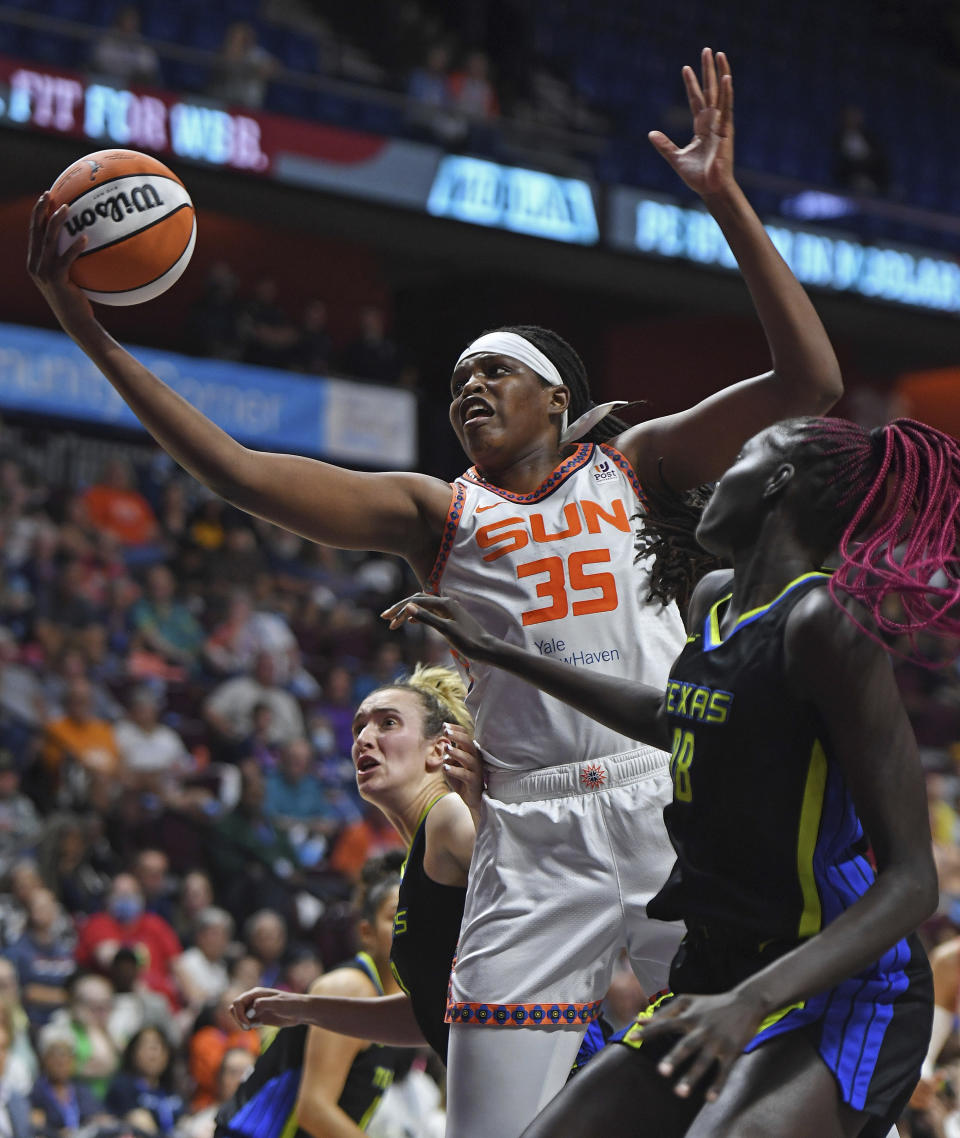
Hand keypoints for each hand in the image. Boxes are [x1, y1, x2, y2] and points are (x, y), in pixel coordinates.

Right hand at [26, 192, 95, 333]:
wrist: (75, 320)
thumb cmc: (76, 298)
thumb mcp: (69, 276)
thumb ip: (68, 259)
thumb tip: (84, 239)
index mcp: (35, 261)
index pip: (34, 232)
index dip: (38, 213)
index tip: (45, 197)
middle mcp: (35, 265)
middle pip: (36, 231)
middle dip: (41, 210)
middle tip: (49, 194)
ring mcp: (43, 273)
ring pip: (48, 241)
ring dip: (57, 222)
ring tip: (66, 208)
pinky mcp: (56, 280)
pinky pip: (65, 259)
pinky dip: (74, 248)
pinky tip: (84, 237)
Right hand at [230, 987, 308, 1029]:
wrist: (300, 1012)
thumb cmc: (291, 1004)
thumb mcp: (278, 1003)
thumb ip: (263, 1004)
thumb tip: (249, 1012)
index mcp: (256, 993)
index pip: (237, 1002)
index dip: (239, 1014)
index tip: (247, 1024)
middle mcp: (254, 1000)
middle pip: (235, 1008)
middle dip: (237, 1018)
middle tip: (248, 1027)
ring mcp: (256, 1009)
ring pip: (239, 1015)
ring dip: (241, 1023)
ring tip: (251, 1027)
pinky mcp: (259, 1018)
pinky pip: (246, 1021)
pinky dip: (247, 1025)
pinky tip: (258, 1025)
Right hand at [381, 593, 493, 659]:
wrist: (485, 649)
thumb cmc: (467, 641)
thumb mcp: (445, 630)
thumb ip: (426, 617)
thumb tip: (408, 606)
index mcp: (444, 603)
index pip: (415, 601)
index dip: (399, 609)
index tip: (385, 619)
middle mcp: (446, 602)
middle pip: (417, 601)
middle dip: (400, 609)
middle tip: (385, 619)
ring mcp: (448, 609)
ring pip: (423, 606)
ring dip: (408, 612)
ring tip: (394, 623)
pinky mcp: (450, 617)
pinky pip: (429, 612)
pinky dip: (418, 615)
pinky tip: (411, 622)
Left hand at [441, 723, 484, 812]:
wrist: (472, 798)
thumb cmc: (461, 777)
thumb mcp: (452, 763)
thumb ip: (448, 754)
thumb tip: (442, 743)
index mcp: (470, 751)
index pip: (465, 735)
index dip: (456, 730)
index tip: (444, 726)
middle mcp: (475, 757)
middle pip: (468, 743)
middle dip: (457, 736)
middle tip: (446, 732)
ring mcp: (476, 769)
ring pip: (467, 758)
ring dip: (456, 752)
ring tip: (446, 748)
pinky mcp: (473, 781)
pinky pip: (465, 774)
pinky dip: (455, 770)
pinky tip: (445, 767)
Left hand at [636, 986, 766, 1101]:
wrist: (745, 1002)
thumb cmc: (712, 1003)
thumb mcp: (688, 1001)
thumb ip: (664, 1012)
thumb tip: (638, 1020)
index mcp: (689, 1017)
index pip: (665, 1024)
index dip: (648, 1031)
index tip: (632, 1038)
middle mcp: (702, 1029)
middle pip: (686, 1045)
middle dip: (674, 1058)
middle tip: (662, 1071)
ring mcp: (717, 1041)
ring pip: (703, 1061)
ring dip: (692, 1077)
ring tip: (679, 1093)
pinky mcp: (732, 1051)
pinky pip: (724, 1070)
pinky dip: (717, 1085)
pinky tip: (709, 1099)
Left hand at [649, 48, 734, 199]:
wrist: (710, 189)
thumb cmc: (697, 177)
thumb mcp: (675, 158)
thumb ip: (664, 145)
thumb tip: (651, 133)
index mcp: (701, 127)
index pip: (696, 100)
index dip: (691, 84)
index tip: (686, 68)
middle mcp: (712, 122)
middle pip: (710, 90)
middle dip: (708, 70)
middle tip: (707, 50)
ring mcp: (720, 124)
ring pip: (720, 93)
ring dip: (720, 73)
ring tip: (719, 54)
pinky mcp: (726, 130)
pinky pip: (727, 107)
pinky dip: (727, 92)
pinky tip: (727, 77)